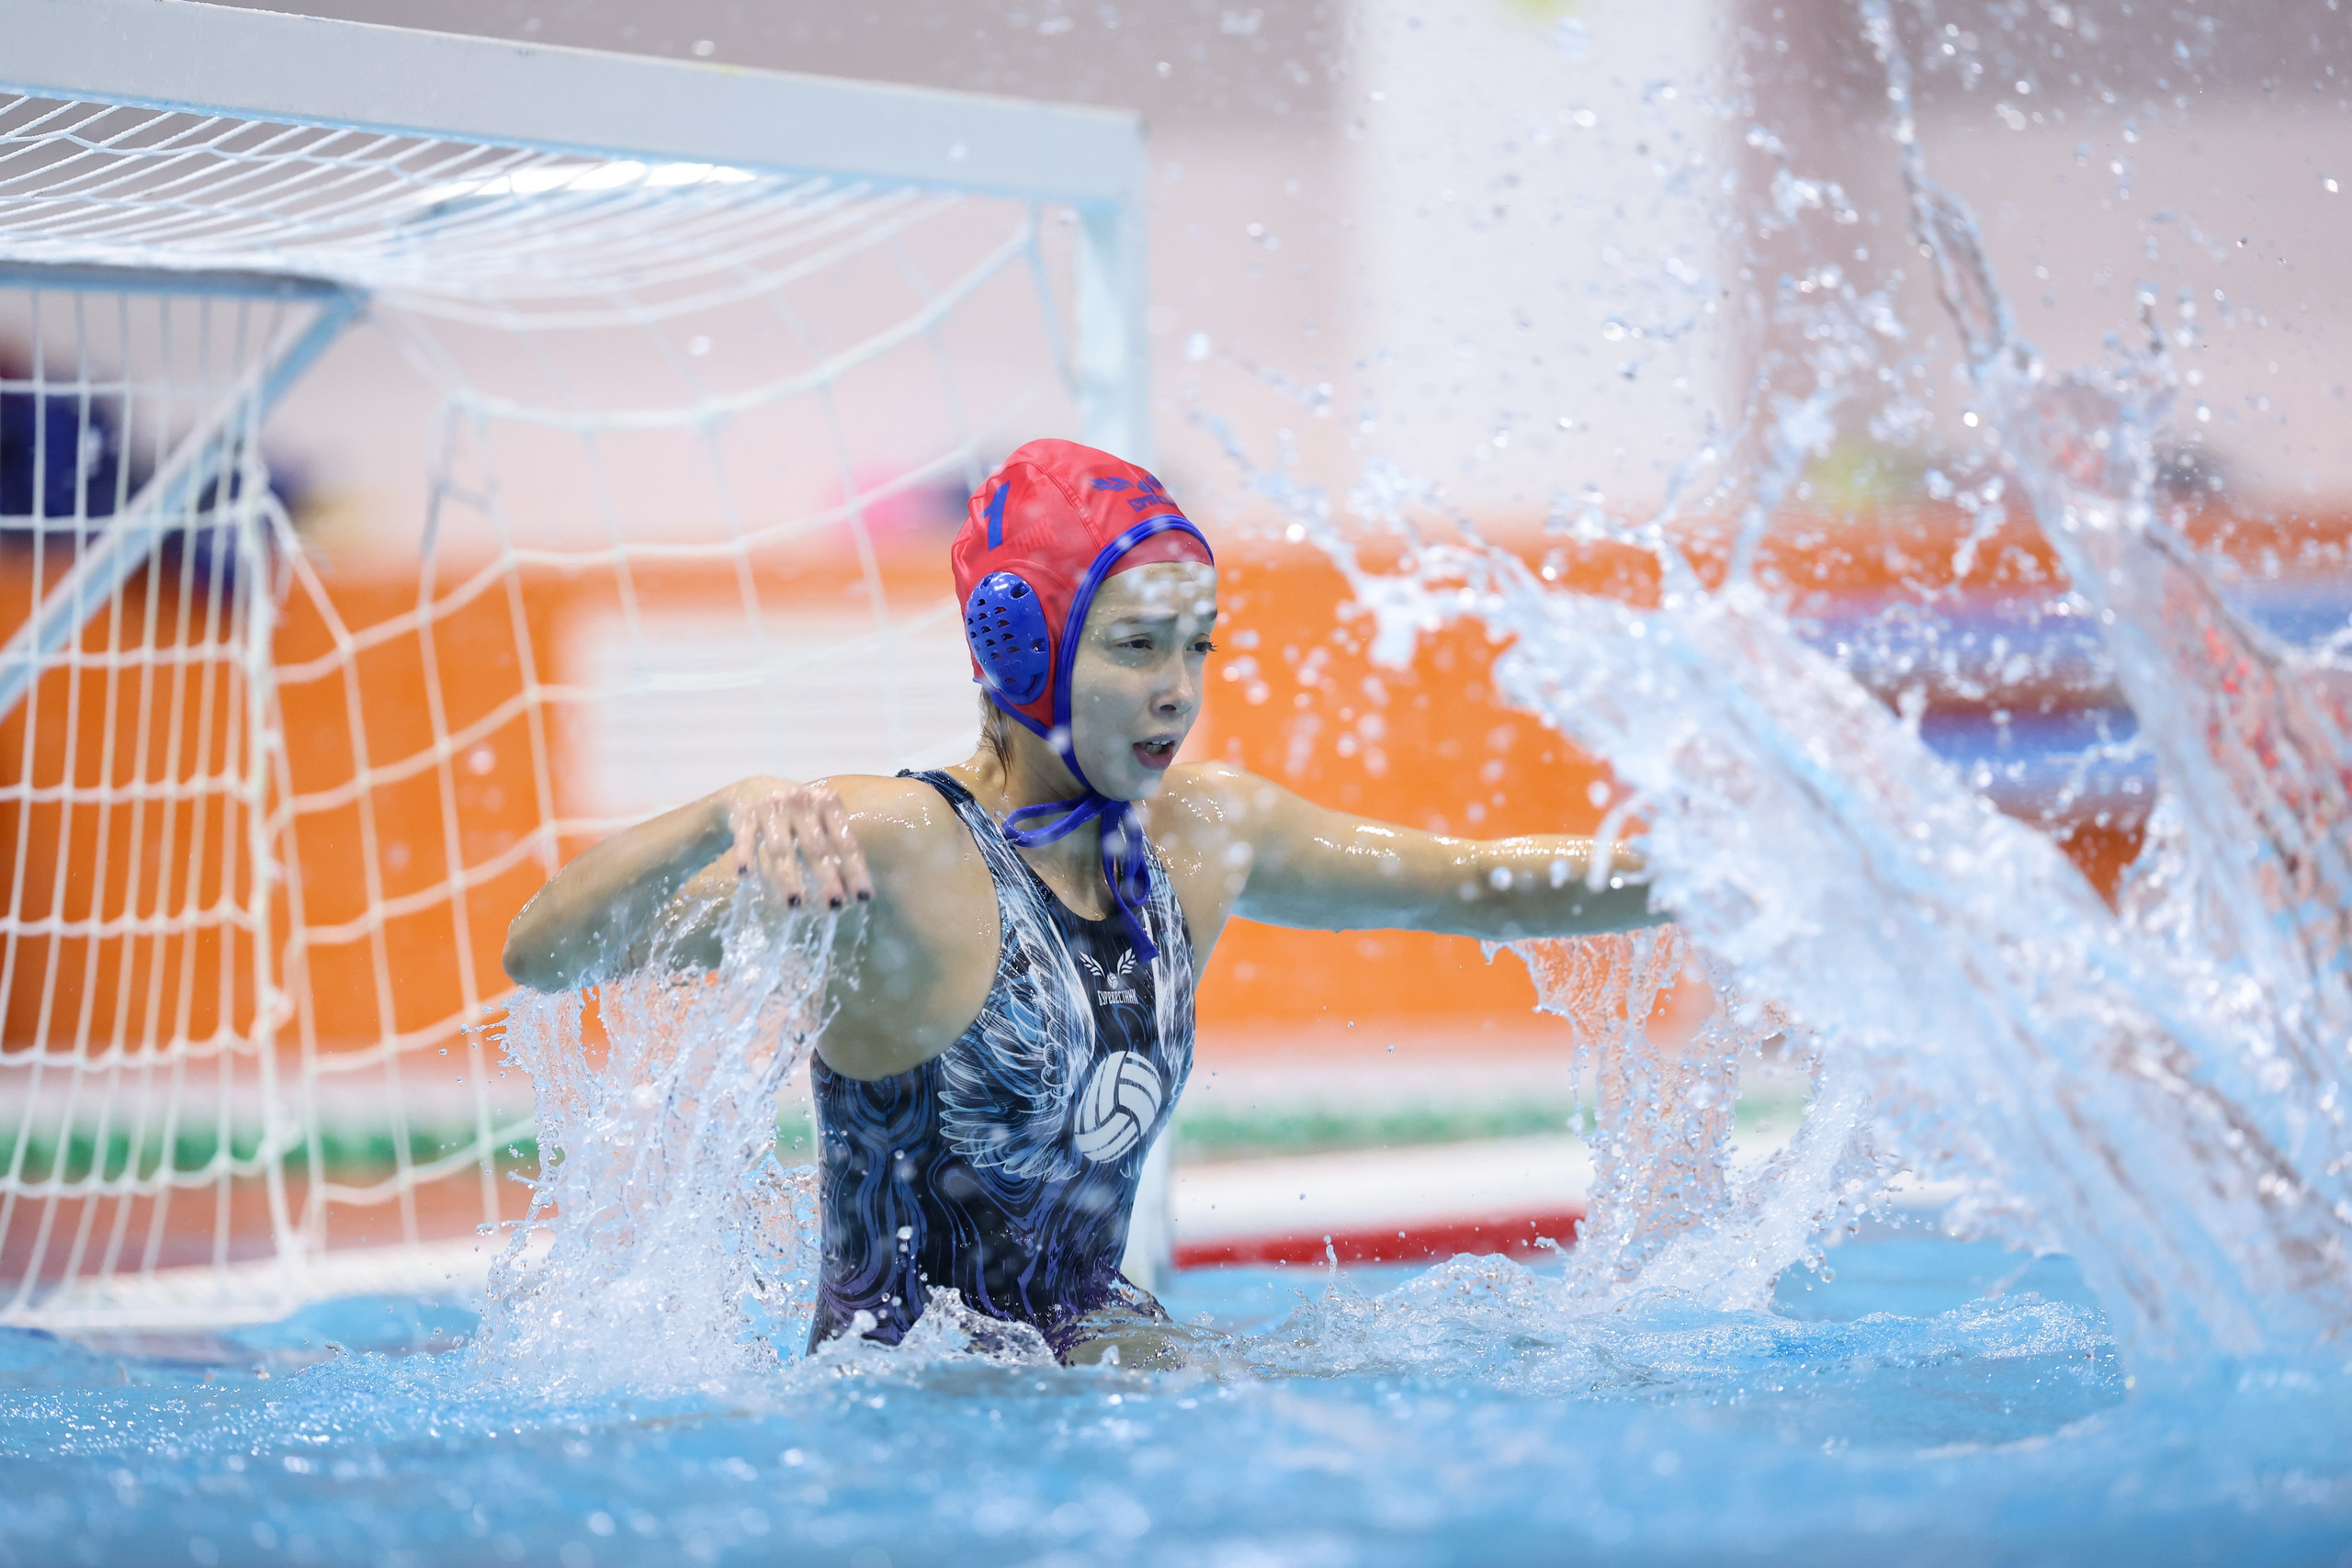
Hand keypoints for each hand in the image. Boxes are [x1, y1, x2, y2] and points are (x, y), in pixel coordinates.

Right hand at [717, 777, 873, 910]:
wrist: (752, 789)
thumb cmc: (796, 812)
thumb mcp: (819, 820)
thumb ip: (835, 846)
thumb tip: (855, 890)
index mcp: (827, 802)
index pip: (845, 840)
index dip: (855, 869)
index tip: (863, 897)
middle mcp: (801, 801)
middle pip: (816, 847)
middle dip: (827, 878)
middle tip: (834, 905)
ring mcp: (772, 807)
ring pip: (782, 848)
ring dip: (789, 878)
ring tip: (795, 904)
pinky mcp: (744, 815)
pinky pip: (745, 840)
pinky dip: (745, 857)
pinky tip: (746, 876)